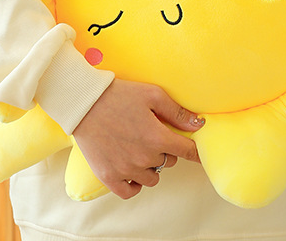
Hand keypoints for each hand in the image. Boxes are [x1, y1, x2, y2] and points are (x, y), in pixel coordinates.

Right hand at [73, 79, 203, 199]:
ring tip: (140, 149)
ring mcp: (126, 170)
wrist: (85, 104)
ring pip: (152, 178)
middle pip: (168, 162)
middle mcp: (144, 158)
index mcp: (158, 138)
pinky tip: (133, 170)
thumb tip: (199, 125)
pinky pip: (130, 191)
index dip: (196, 153)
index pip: (187, 152)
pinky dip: (135, 184)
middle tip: (153, 135)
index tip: (200, 156)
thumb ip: (177, 112)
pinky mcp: (108, 177)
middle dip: (166, 150)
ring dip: (151, 166)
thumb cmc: (121, 95)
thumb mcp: (153, 95)